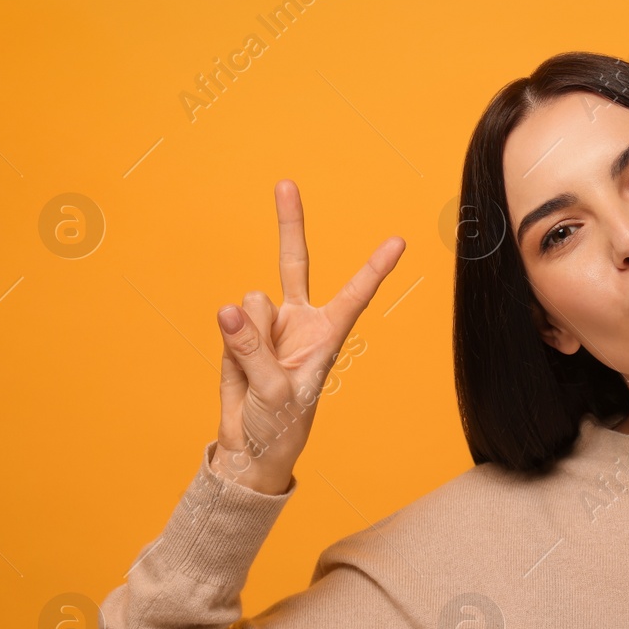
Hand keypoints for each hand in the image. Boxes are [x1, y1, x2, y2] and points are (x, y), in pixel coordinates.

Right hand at [211, 180, 405, 493]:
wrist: (249, 445)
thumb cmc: (279, 424)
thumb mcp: (275, 393)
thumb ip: (253, 350)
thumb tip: (228, 308)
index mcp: (327, 335)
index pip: (355, 295)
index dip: (375, 268)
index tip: (400, 241)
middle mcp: (299, 321)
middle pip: (294, 262)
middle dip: (289, 222)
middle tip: (286, 183)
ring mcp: (265, 324)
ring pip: (250, 304)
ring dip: (247, 337)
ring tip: (257, 372)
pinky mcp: (237, 333)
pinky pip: (228, 324)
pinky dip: (230, 347)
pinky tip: (240, 371)